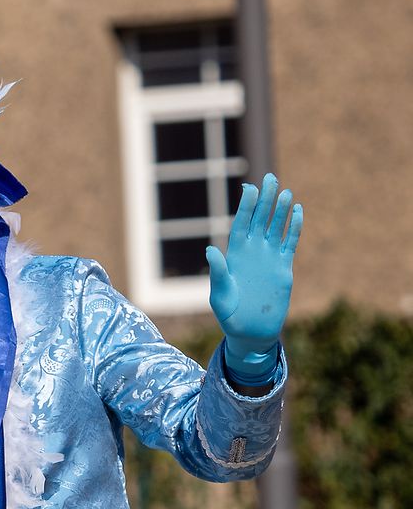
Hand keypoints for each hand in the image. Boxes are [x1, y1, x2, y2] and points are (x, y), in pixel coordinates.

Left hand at [206, 173, 302, 381]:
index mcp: (234, 255)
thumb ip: (217, 273)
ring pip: (275, 228)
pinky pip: (289, 243)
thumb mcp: (220, 295)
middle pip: (259, 220)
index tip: (249, 188)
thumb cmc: (229, 315)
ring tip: (286, 192)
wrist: (250, 331)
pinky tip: (298, 211)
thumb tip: (210, 249)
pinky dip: (294, 228)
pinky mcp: (283, 267)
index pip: (240, 224)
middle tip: (270, 178)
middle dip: (264, 200)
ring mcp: (268, 258)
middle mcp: (252, 252)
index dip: (245, 207)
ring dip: (281, 210)